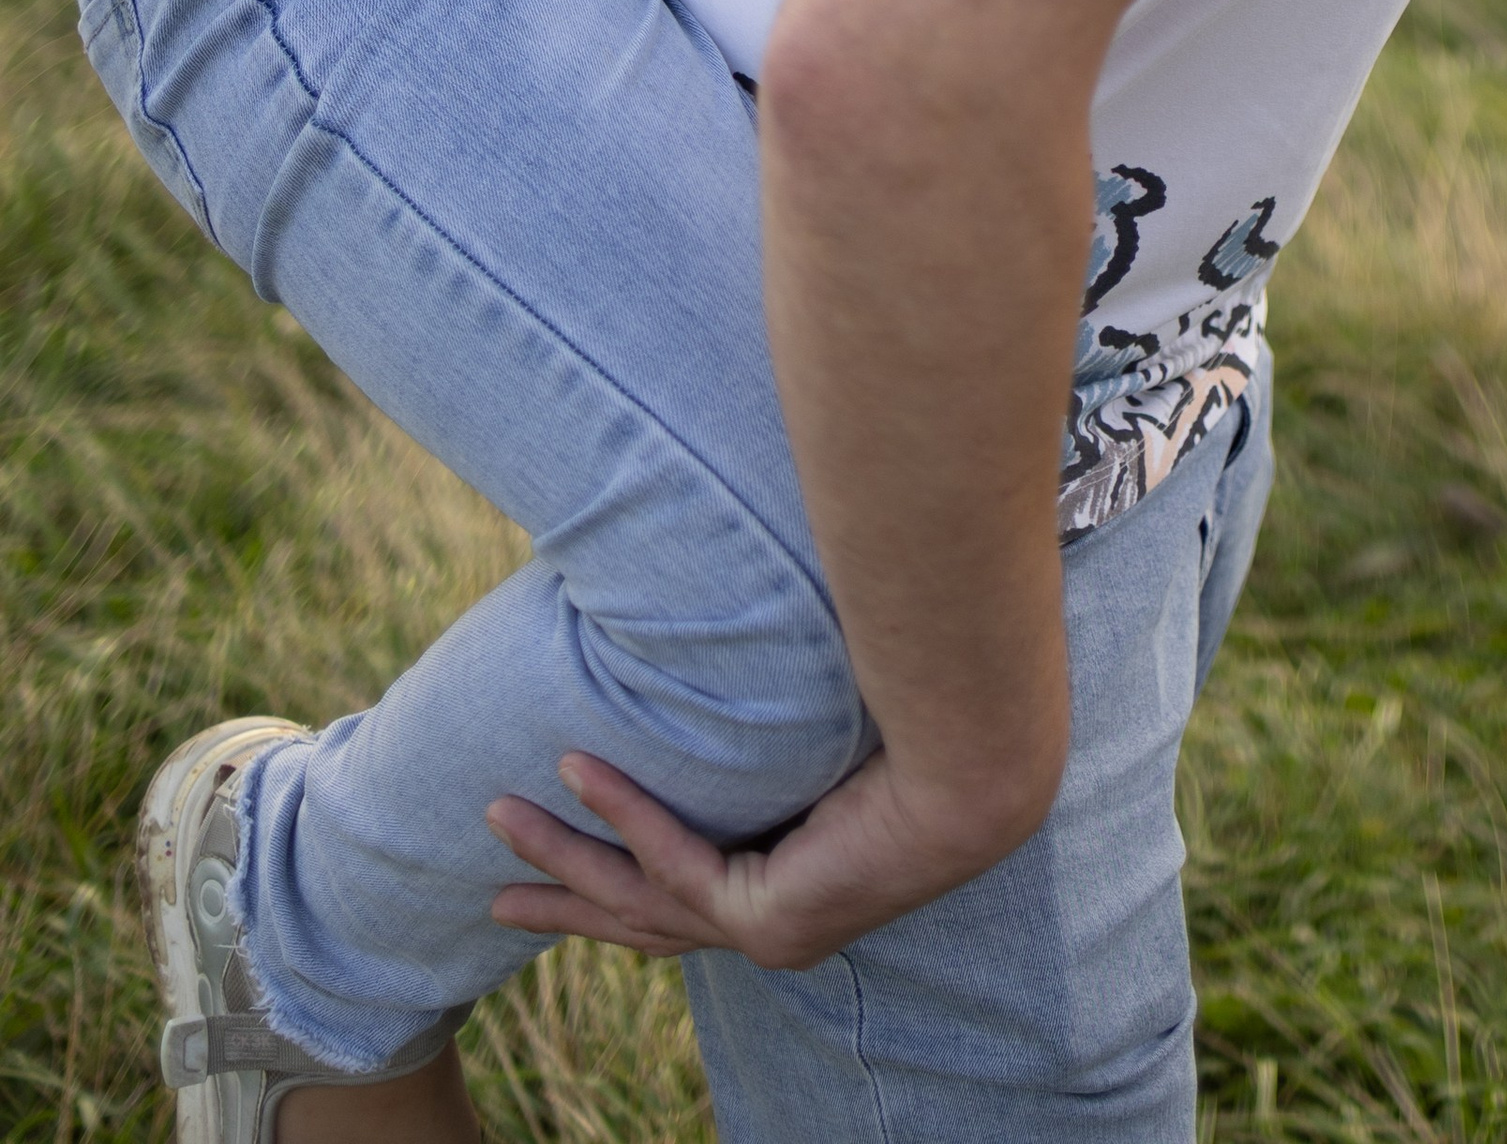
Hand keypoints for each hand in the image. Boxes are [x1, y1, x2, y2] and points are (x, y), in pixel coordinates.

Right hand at [487, 743, 1047, 969]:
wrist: (980, 742)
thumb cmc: (922, 707)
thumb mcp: (815, 715)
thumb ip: (764, 705)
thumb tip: (742, 613)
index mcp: (795, 879)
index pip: (685, 895)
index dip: (614, 877)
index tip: (554, 861)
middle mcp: (783, 920)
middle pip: (643, 922)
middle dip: (565, 906)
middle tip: (492, 902)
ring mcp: (775, 929)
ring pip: (638, 902)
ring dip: (565, 861)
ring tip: (501, 813)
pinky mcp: (772, 919)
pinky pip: (674, 864)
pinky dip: (622, 813)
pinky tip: (579, 766)